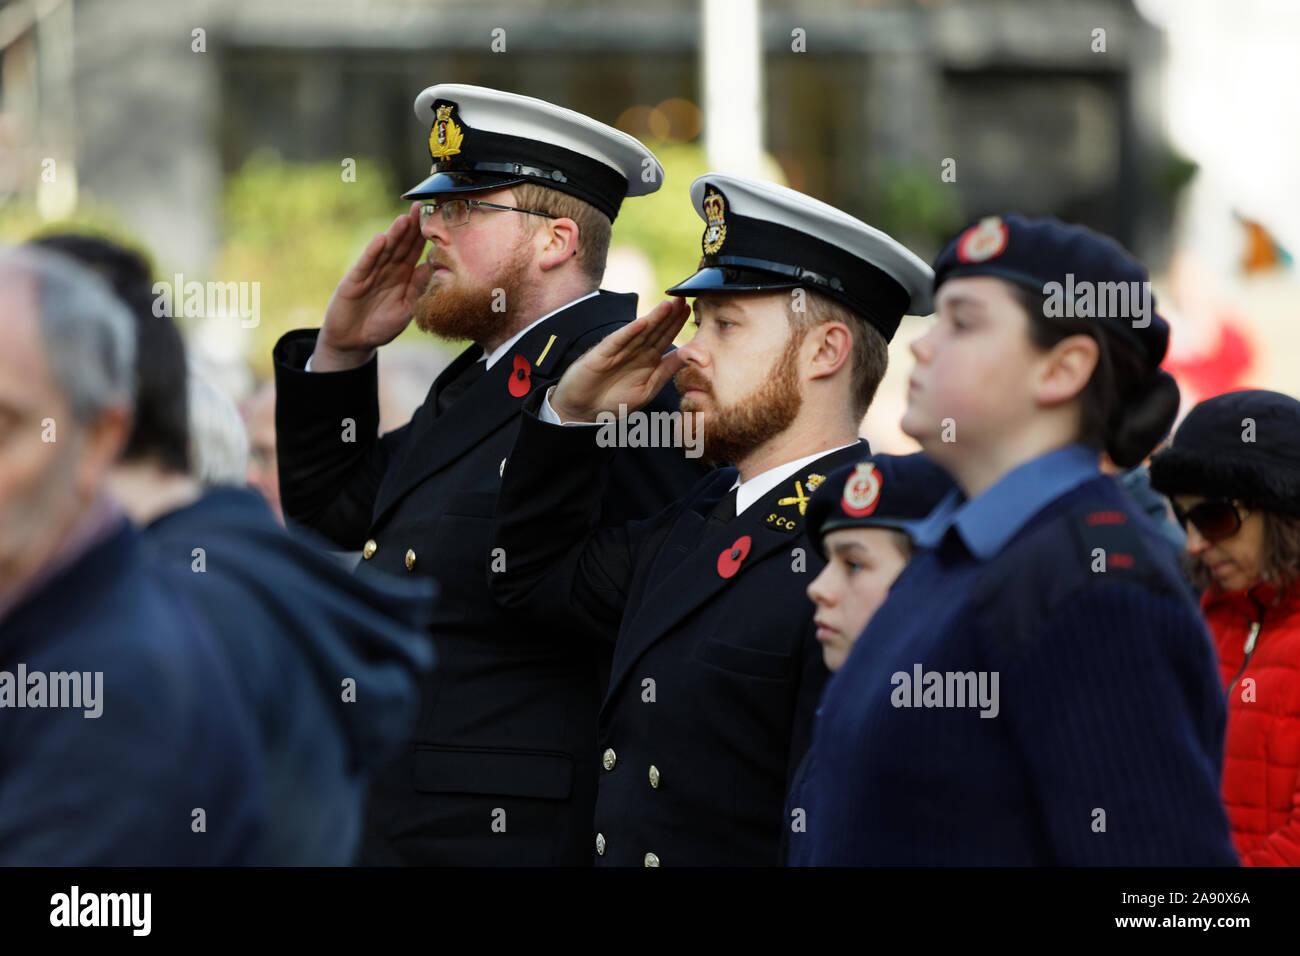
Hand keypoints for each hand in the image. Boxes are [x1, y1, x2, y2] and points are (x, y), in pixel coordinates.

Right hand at [312, 202, 431, 370]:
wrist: (353, 342)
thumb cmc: (381, 325)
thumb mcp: (406, 309)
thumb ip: (418, 290)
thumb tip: (433, 268)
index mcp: (402, 276)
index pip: (414, 252)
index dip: (423, 237)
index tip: (436, 219)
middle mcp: (387, 270)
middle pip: (400, 245)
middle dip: (410, 227)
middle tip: (420, 206)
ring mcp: (370, 273)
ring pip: (385, 251)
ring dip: (394, 235)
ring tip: (404, 219)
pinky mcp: (354, 281)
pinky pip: (366, 265)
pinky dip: (373, 252)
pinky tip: (381, 239)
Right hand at [551, 298, 690, 421]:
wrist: (584, 409)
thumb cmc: (615, 400)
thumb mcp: (647, 389)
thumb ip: (665, 371)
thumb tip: (687, 356)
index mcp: (648, 359)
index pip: (665, 337)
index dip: (676, 324)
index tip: (690, 310)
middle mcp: (635, 351)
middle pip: (655, 330)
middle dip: (669, 315)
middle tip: (682, 298)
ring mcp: (618, 351)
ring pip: (639, 332)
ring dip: (653, 318)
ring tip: (667, 304)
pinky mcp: (602, 354)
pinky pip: (618, 341)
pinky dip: (629, 332)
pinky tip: (641, 322)